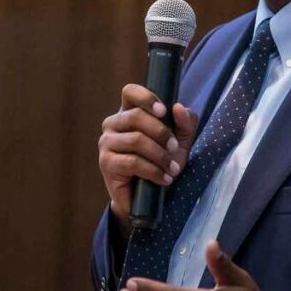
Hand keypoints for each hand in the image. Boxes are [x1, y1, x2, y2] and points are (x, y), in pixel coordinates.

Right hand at [98, 84, 198, 232]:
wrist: (148, 198)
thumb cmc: (162, 163)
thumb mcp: (179, 142)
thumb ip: (184, 123)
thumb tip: (178, 107)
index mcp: (129, 112)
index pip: (130, 92)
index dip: (146, 98)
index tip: (163, 111)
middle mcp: (113, 124)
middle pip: (135, 116)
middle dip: (161, 133)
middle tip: (174, 148)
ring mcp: (106, 143)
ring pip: (136, 140)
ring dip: (160, 155)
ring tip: (173, 169)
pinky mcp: (106, 163)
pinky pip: (132, 162)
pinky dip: (153, 171)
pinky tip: (164, 179)